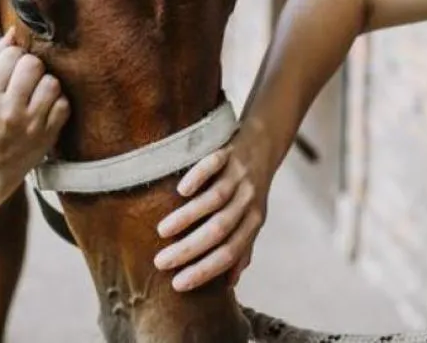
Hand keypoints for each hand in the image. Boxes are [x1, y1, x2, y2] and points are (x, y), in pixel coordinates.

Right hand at [0, 28, 69, 188]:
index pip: (11, 54)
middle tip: (29, 78)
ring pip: (52, 82)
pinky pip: (64, 104)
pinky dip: (58, 104)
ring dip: (48, 84)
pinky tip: (46, 110)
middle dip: (34, 66)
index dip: (16, 55)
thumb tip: (14, 31)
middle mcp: (8, 109)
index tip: (14, 66)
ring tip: (38, 94)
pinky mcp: (48, 135)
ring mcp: (30, 124)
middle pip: (34, 64)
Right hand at [152, 126, 276, 291]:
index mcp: (253, 221)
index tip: (178, 285)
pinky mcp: (228, 152)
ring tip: (162, 231)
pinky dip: (198, 177)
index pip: (230, 253)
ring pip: (214, 200)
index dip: (205, 270)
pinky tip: (180, 191)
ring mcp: (238, 176)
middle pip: (219, 230)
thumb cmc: (251, 188)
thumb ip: (242, 247)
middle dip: (189, 250)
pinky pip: (213, 165)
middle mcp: (248, 200)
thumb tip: (230, 284)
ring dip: (187, 217)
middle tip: (161, 262)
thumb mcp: (253, 218)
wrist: (265, 142)